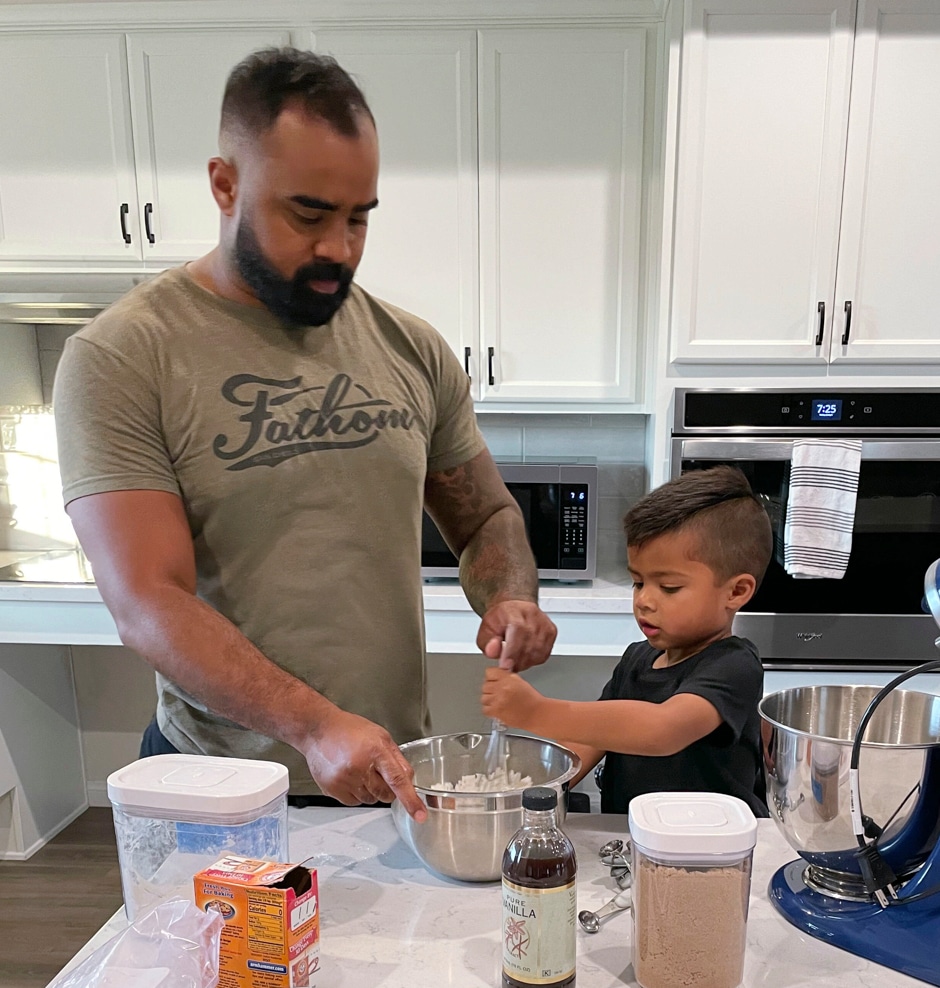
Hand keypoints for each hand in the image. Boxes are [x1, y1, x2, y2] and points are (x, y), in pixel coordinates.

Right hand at [302, 708, 426, 822]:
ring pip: (370, 800)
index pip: (398, 780)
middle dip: (387, 789)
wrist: (319, 730)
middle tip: (378, 772)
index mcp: (376, 751)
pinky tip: (350, 776)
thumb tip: (409, 780)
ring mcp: (345, 780)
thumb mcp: (381, 736)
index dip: (410, 800)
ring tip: (359, 769)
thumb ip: (397, 758)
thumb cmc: (350, 730)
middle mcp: (360, 767)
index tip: (420, 815)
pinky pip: (354, 802)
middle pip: (385, 794)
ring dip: (370, 790)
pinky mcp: (332, 790)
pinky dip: (356, 793)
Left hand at [477, 599, 556, 670]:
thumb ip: (487, 642)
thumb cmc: (500, 619)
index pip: (518, 629)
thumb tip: (493, 651)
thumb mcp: (486, 630)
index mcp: (514, 610)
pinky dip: (533, 660)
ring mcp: (544, 622)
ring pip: (538, 651)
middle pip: (529, 642)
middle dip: (516, 660)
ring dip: (524, 662)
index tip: (505, 665)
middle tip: (507, 666)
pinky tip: (524, 657)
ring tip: (514, 660)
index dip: (512, 650)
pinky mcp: (552, 631)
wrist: (514, 609)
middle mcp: (532, 614)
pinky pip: (544, 653)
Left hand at [481, 667, 542, 729]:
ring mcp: (498, 701)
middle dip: (491, 688)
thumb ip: (506, 676)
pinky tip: (497, 708)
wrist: (536, 714)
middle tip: (498, 692)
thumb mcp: (519, 681)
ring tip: (498, 701)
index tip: (494, 679)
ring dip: (489, 699)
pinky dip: (489, 709)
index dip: (492, 676)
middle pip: (485, 685)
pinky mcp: (496, 712)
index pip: (489, 672)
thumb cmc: (531, 699)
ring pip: (483, 697)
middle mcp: (501, 688)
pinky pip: (485, 709)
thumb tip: (497, 674)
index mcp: (508, 679)